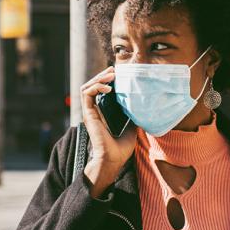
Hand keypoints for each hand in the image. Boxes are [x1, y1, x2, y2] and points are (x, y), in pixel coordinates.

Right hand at [81, 66, 136, 188]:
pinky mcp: (88, 114)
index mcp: (102, 112)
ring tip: (111, 75)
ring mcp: (90, 112)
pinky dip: (96, 86)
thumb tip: (143, 106)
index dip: (106, 80)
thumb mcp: (132, 127)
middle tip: (114, 70)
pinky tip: (108, 87)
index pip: (100, 90)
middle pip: (92, 85)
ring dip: (98, 78)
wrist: (114, 159)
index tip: (117, 74)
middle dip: (102, 75)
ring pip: (87, 87)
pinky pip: (86, 94)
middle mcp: (94, 110)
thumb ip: (132, 115)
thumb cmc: (121, 148)